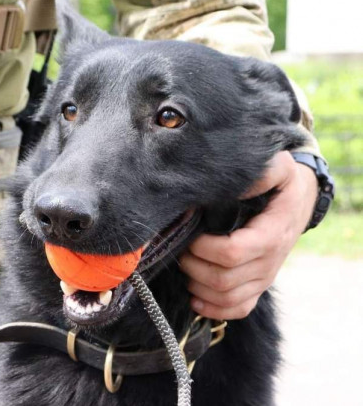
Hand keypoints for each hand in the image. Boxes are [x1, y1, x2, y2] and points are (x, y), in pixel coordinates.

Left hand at [179, 151, 317, 319]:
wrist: (298, 204)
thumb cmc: (282, 185)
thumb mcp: (279, 169)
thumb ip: (263, 172)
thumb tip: (239, 182)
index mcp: (270, 236)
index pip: (231, 253)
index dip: (203, 248)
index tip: (189, 233)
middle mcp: (269, 263)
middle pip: (223, 280)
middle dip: (193, 266)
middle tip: (179, 248)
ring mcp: (264, 278)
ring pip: (226, 298)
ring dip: (197, 286)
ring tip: (184, 266)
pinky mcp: (258, 287)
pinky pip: (238, 309)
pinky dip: (213, 309)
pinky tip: (195, 297)